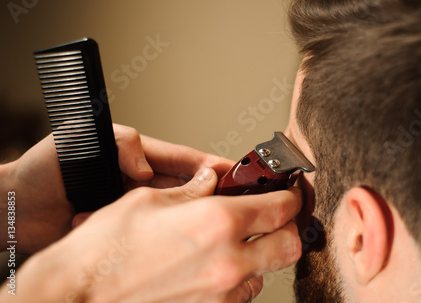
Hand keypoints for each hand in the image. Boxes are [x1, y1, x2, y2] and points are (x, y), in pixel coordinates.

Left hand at [0, 124, 232, 253]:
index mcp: (135, 155)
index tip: (233, 170)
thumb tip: (145, 168)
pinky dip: (161, 235)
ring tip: (211, 223)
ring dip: (188, 215)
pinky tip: (174, 243)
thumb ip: (119, 144)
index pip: (181, 158)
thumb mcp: (79, 139)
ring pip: (172, 209)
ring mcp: (131, 205)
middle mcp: (138, 180)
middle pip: (185, 185)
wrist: (15, 208)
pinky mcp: (123, 229)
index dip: (209, 164)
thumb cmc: (42, 170)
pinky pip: (150, 231)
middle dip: (210, 191)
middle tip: (234, 200)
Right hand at [13, 168, 302, 302]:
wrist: (78, 295)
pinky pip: (242, 293)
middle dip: (289, 226)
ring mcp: (221, 292)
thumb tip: (210, 179)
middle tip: (276, 214)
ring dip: (263, 253)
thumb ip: (191, 189)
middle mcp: (228, 261)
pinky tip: (219, 264)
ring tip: (241, 240)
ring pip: (268, 272)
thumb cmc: (104, 248)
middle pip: (290, 245)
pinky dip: (241, 277)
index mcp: (216, 222)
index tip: (290, 190)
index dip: (292, 194)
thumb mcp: (149, 200)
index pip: (281, 207)